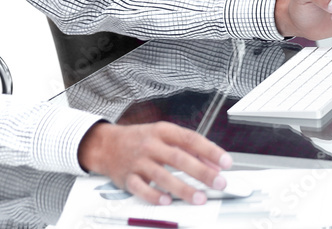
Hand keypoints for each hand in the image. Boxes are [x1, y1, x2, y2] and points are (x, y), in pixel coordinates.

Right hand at [77, 121, 232, 205]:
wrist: (106, 144)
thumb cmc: (140, 139)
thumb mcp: (164, 135)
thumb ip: (188, 147)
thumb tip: (213, 163)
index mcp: (162, 131)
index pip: (190, 139)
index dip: (210, 150)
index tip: (225, 161)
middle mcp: (150, 145)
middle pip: (178, 158)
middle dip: (201, 172)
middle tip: (218, 182)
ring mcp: (138, 161)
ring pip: (162, 175)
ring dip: (183, 188)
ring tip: (199, 198)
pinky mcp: (127, 177)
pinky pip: (141, 188)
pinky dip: (154, 195)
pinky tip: (167, 201)